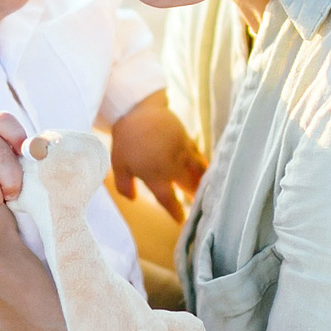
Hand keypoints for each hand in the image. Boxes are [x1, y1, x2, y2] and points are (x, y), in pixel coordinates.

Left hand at [109, 91, 204, 219]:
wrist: (137, 109)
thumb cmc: (126, 139)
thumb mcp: (118, 165)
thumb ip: (124, 186)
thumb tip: (133, 199)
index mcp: (156, 176)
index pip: (168, 199)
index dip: (175, 212)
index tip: (182, 221)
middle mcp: (173, 167)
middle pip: (189, 187)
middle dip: (196, 198)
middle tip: (204, 208)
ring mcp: (182, 152)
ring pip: (198, 172)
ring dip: (204, 183)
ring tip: (212, 192)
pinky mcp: (186, 139)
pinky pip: (199, 155)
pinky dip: (204, 165)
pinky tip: (208, 169)